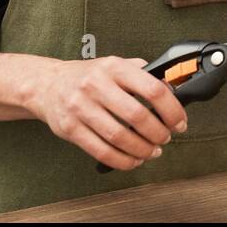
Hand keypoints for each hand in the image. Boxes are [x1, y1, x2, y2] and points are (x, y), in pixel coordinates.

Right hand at [28, 56, 188, 170]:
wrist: (47, 84)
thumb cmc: (88, 76)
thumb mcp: (115, 65)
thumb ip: (143, 75)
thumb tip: (173, 89)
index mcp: (114, 67)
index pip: (152, 89)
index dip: (172, 110)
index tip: (179, 122)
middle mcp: (96, 85)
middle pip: (137, 116)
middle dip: (158, 133)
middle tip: (166, 138)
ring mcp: (80, 107)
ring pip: (119, 137)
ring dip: (142, 149)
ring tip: (152, 151)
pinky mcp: (70, 128)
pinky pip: (101, 151)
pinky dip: (122, 160)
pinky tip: (133, 160)